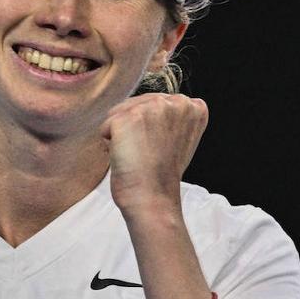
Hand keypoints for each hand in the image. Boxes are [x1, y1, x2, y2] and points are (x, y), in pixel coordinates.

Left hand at [101, 93, 208, 217]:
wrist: (152, 197)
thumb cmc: (161, 173)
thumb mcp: (178, 137)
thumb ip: (169, 116)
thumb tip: (146, 106)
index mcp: (193, 106)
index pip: (154, 102)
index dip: (150, 127)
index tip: (162, 147)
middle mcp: (176, 102)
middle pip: (134, 104)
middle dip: (134, 129)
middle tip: (148, 153)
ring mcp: (153, 107)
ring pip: (118, 113)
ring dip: (121, 135)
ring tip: (139, 153)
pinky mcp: (129, 116)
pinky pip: (106, 126)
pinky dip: (109, 143)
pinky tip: (127, 156)